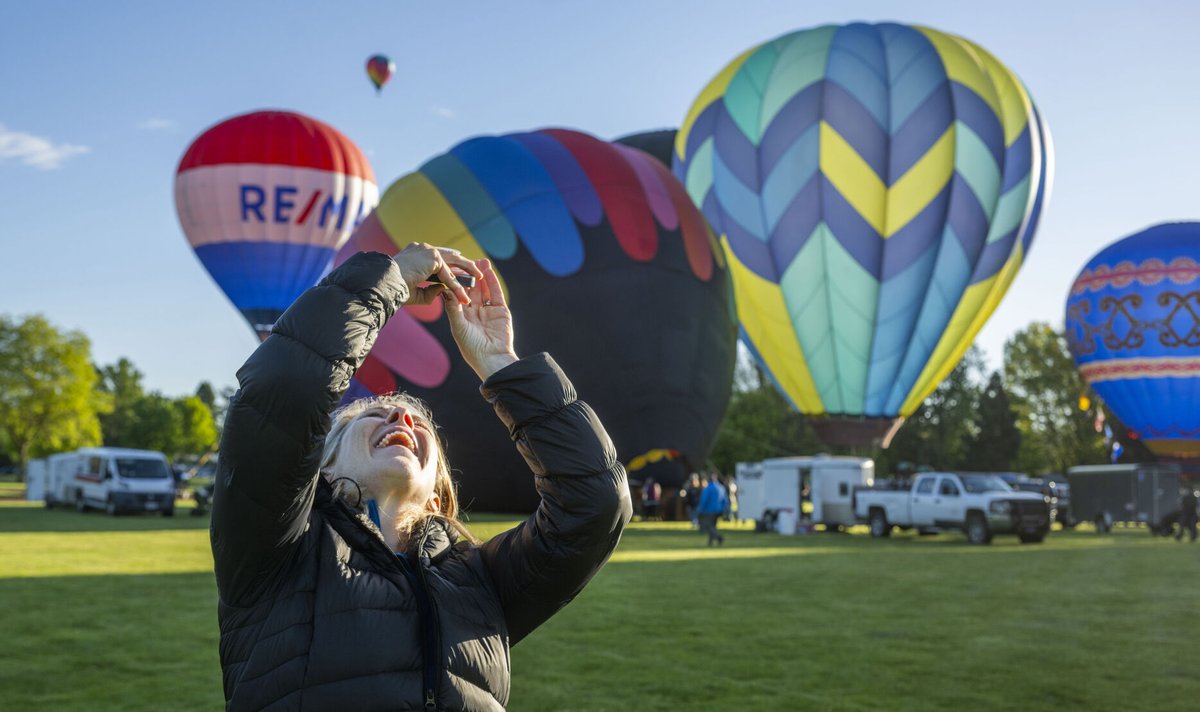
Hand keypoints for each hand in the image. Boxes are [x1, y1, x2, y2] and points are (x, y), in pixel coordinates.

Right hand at [392, 243, 482, 305]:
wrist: (384, 285)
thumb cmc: (395, 290)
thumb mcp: (415, 292)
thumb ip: (430, 291)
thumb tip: (443, 290)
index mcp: (415, 253)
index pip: (438, 257)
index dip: (451, 263)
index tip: (461, 269)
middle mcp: (422, 248)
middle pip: (449, 255)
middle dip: (464, 264)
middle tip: (476, 272)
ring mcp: (427, 250)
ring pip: (452, 262)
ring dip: (466, 271)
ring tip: (478, 278)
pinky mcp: (432, 257)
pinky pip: (448, 273)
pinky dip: (456, 285)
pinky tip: (463, 294)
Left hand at [444, 259, 518, 379]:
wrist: (492, 359)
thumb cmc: (472, 347)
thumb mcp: (458, 326)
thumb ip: (453, 307)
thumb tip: (444, 290)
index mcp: (462, 316)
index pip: (458, 295)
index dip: (456, 282)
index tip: (452, 268)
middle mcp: (475, 312)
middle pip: (472, 289)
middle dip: (470, 275)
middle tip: (467, 259)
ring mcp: (488, 311)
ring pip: (484, 289)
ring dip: (482, 275)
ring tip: (480, 261)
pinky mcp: (501, 311)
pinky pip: (496, 294)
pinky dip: (493, 282)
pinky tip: (489, 271)